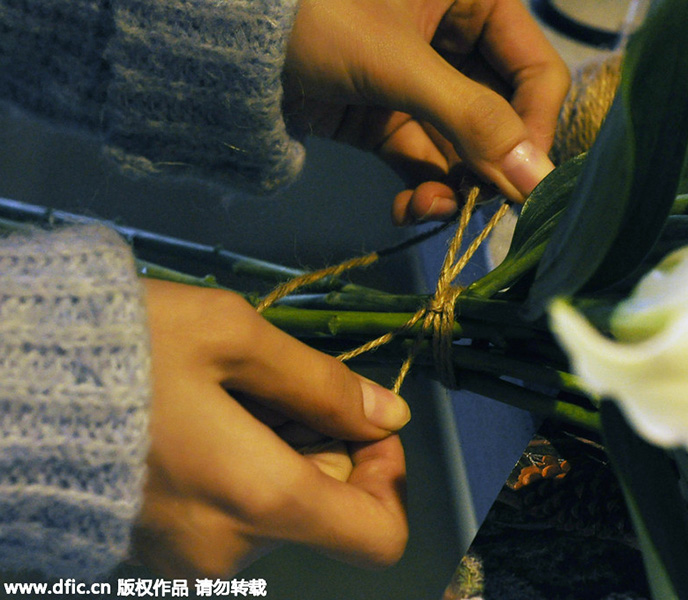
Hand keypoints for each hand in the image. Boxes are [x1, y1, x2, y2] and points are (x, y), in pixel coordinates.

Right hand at [133, 280, 408, 577]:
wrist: (5, 386)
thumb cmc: (124, 350)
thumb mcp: (233, 338)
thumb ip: (321, 383)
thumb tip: (388, 416)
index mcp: (262, 501)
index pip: (378, 536)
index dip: (389, 478)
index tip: (361, 422)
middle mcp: (232, 552)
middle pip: (326, 509)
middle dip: (324, 443)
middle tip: (277, 382)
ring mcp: (189, 559)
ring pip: (278, 507)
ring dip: (280, 449)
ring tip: (230, 391)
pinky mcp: (157, 550)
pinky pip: (232, 513)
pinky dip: (241, 468)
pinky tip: (205, 418)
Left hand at [283, 0, 569, 223]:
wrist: (218, 42)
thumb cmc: (313, 18)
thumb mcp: (398, 63)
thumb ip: (472, 119)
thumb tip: (535, 181)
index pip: (535, 70)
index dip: (537, 127)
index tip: (527, 181)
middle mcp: (453, 38)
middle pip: (502, 115)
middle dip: (490, 166)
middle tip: (484, 209)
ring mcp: (418, 83)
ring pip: (461, 146)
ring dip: (455, 187)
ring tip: (434, 211)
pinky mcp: (384, 117)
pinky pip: (421, 160)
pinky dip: (422, 190)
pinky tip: (411, 210)